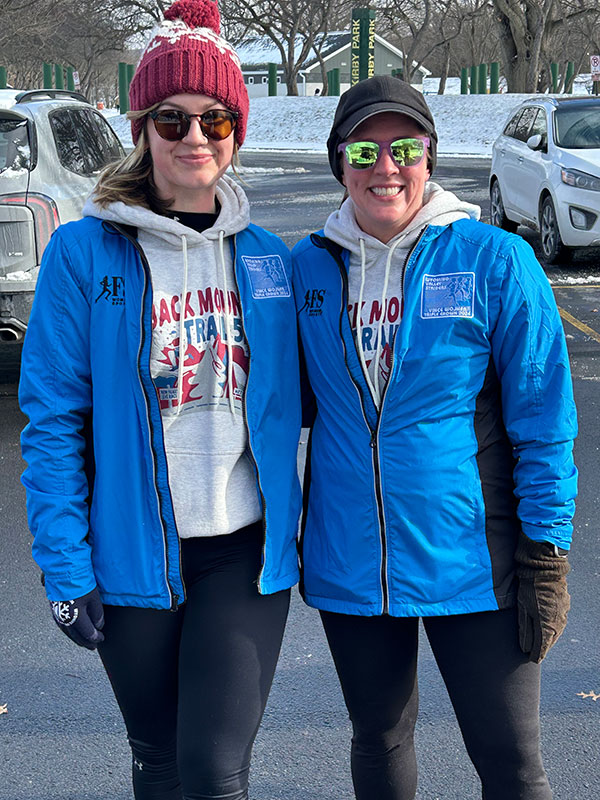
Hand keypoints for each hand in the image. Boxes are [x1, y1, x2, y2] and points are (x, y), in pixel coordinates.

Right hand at [49, 588, 104, 649]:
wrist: (64, 570)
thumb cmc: (80, 582)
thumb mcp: (94, 598)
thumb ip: (97, 614)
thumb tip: (98, 627)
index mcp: (76, 617)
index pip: (87, 632)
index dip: (95, 637)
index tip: (102, 638)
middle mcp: (65, 619)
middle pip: (76, 636)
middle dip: (85, 642)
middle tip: (93, 647)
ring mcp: (58, 615)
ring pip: (67, 632)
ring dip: (76, 638)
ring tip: (84, 642)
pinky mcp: (54, 610)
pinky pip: (62, 626)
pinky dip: (69, 631)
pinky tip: (73, 632)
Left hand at [514, 532, 569, 662]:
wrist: (545, 568)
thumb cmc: (530, 587)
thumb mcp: (523, 608)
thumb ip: (524, 629)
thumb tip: (525, 647)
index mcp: (548, 626)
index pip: (542, 647)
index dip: (537, 654)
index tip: (532, 660)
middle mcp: (559, 622)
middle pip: (551, 640)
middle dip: (543, 647)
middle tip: (536, 653)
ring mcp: (564, 614)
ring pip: (556, 631)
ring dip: (549, 637)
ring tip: (542, 642)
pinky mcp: (565, 605)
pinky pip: (560, 621)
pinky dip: (553, 627)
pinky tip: (548, 626)